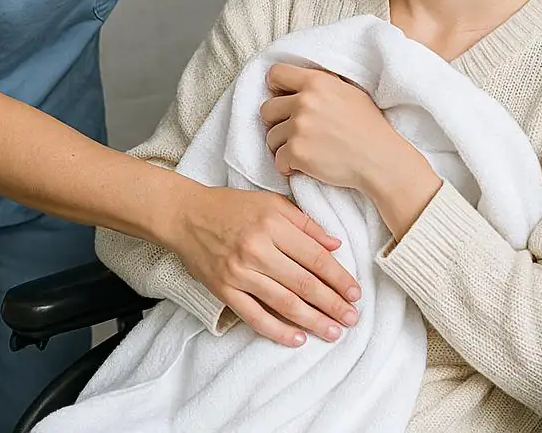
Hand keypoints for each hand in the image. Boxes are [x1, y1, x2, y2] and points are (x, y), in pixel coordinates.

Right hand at [172, 185, 360, 347]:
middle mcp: (257, 249)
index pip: (314, 256)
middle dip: (332, 303)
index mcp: (272, 223)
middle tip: (352, 318)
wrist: (186, 215)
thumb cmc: (231, 206)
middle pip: (303, 282)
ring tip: (333, 332)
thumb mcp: (270, 202)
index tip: (355, 292)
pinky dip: (277, 330)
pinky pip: (254, 316)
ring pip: (283, 302)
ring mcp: (239, 272)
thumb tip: (335, 246)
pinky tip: (297, 339)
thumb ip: (304, 223)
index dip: (338, 277)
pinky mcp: (224, 290)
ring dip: (312, 320)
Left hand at [260, 64, 398, 191]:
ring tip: (304, 150)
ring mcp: (299, 126)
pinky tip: (305, 165)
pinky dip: (288, 166)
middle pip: (266, 109)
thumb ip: (320, 84)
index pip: (275, 74)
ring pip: (270, 137)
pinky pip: (278, 160)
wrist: (379, 159)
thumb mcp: (348, 91)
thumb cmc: (367, 127)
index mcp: (316, 81)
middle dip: (277, 121)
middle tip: (294, 131)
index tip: (282, 100)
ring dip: (283, 146)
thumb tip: (297, 83)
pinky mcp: (297, 152)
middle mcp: (304, 101)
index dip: (275, 87)